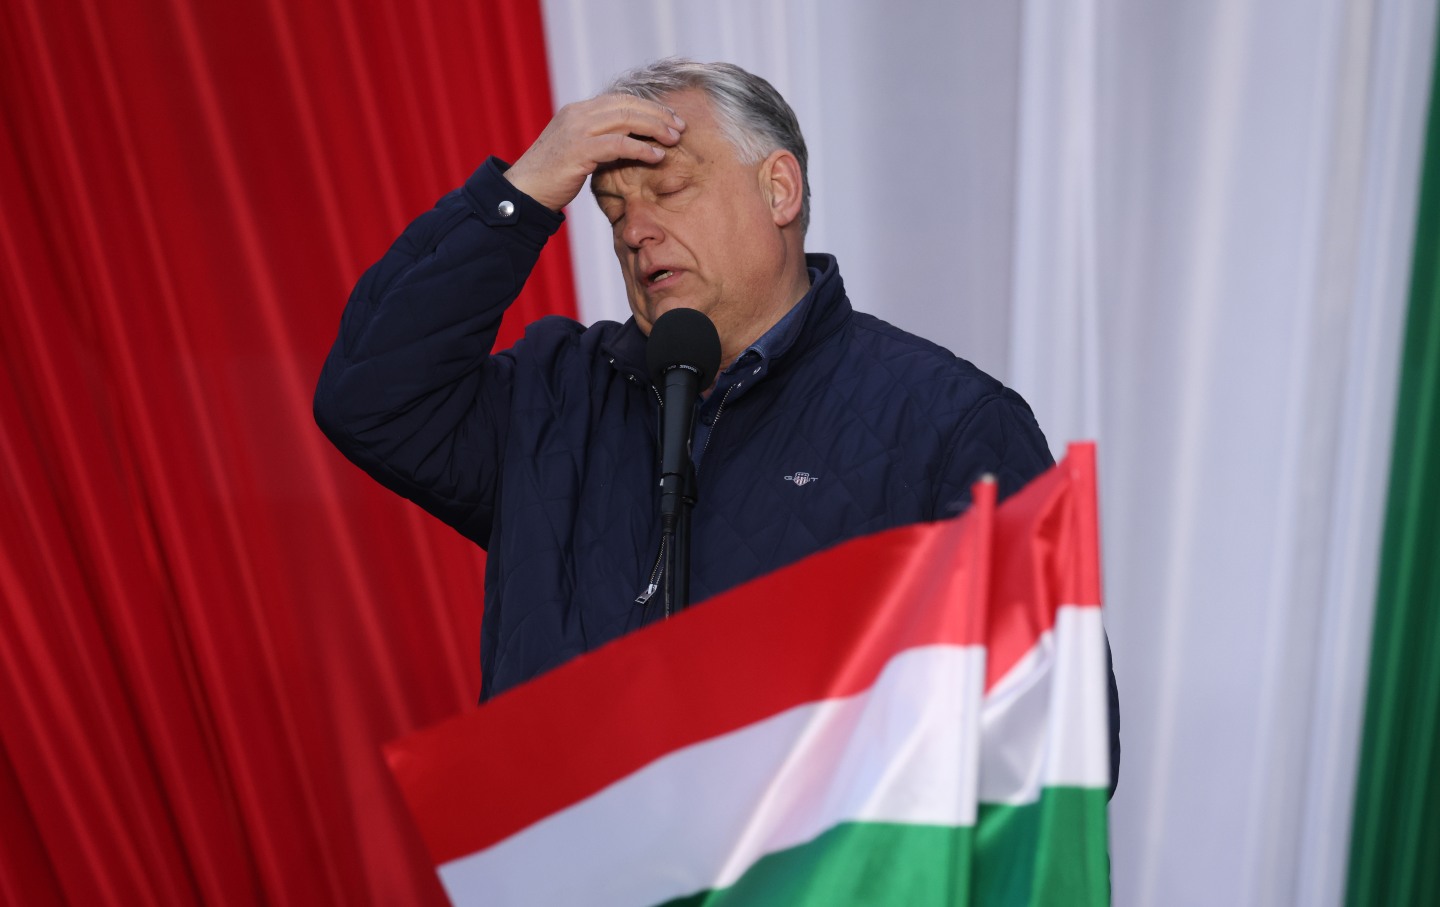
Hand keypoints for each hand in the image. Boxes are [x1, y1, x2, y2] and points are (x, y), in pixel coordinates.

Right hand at [503, 94, 686, 211]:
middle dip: (658, 114)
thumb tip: (628, 142)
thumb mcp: (577, 151)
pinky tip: (657, 156)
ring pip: (626, 119)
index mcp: (578, 111)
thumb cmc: (552, 177)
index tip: (671, 118)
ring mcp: (577, 130)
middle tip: (680, 126)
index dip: (649, 107)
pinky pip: (618, 145)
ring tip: (674, 139)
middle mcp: (578, 114)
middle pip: (627, 105)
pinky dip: (641, 149)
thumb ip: (598, 140)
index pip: (621, 99)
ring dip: (655, 128)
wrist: (523, 192)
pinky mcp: (579, 151)